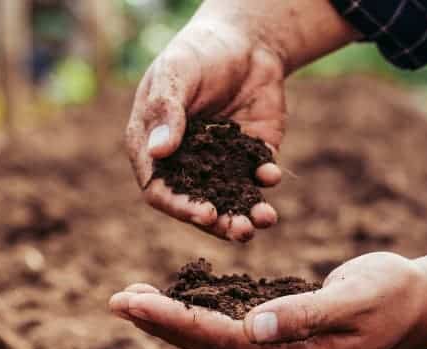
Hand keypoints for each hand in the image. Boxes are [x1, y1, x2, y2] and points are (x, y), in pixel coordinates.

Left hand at [108, 253, 426, 348]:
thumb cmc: (394, 296)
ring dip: (174, 320)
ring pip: (215, 340)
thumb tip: (253, 326)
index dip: (174, 320)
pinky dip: (201, 316)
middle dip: (160, 323)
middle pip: (208, 346)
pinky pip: (233, 332)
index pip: (222, 341)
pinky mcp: (284, 344)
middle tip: (115, 301)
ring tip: (134, 300)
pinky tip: (178, 303)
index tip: (132, 303)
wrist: (421, 305)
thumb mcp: (355, 299)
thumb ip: (304, 313)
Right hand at [125, 0, 358, 241]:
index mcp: (155, 148)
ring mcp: (220, 162)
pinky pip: (258, 177)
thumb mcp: (176, 74)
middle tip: (240, 230)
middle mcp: (186, 163)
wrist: (246, 40)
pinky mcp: (251, 155)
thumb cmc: (198, 52)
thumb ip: (166, 111)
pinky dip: (266, 179)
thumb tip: (157, 152)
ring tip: (263, 220)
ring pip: (230, 200)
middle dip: (220, 222)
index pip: (160, 189)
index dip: (180, 206)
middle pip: (197, 204)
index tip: (204, 215)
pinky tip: (271, 173)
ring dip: (246, 214)